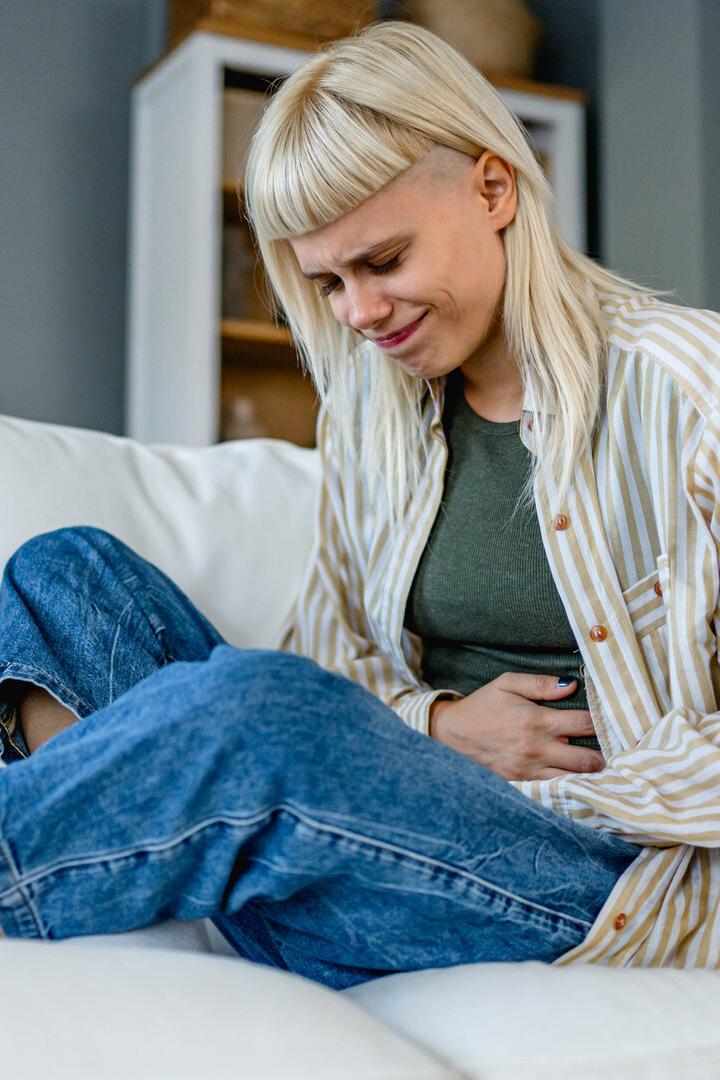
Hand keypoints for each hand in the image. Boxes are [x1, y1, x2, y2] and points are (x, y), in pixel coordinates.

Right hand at [429, 673, 604, 780]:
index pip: (584, 724)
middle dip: (603, 755)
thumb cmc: (482, 706)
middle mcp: (536, 749)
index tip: (612, 721)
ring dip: (588, 774)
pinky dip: (568, 786)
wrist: (450, 735)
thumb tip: (572, 684)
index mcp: (536, 721)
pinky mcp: (522, 784)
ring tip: (598, 766)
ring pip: (574, 780)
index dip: (602, 722)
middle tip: (612, 750)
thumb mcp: (507, 684)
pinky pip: (554, 790)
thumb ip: (541, 684)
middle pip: (587, 760)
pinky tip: (576, 781)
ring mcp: (530, 771)